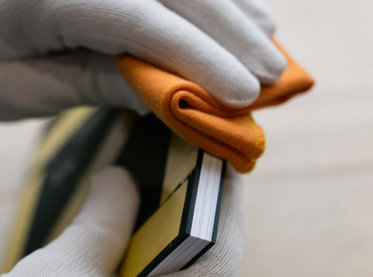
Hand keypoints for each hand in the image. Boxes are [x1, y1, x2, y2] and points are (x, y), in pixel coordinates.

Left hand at [0, 0, 285, 119]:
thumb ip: (102, 83)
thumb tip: (175, 96)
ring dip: (232, 7)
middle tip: (273, 73)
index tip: (245, 93)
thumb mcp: (31, 86)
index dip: (201, 59)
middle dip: (231, 33)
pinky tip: (238, 7)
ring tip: (269, 40)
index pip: (142, 22)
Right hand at [0, 166, 243, 276]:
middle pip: (206, 267)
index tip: (214, 165)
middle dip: (187, 224)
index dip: (217, 193)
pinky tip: (138, 263)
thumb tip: (120, 182)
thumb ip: (101, 224)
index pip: (223, 237)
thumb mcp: (62, 276)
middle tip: (176, 184)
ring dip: (169, 256)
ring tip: (154, 214)